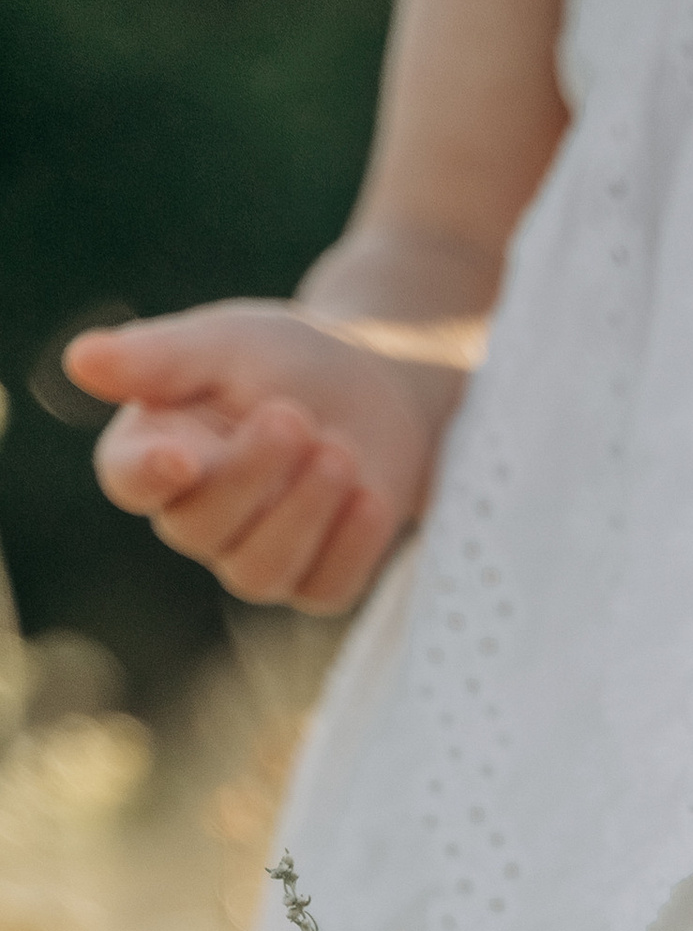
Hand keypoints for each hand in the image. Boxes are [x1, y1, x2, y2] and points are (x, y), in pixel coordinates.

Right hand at [63, 302, 463, 613]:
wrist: (374, 386)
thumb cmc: (283, 359)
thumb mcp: (224, 343)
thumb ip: (158, 358)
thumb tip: (80, 361)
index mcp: (155, 452)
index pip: (128, 480)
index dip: (149, 476)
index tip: (180, 457)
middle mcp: (195, 515)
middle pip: (200, 528)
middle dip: (250, 475)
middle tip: (294, 417)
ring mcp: (254, 557)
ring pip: (259, 571)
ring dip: (302, 513)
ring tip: (341, 451)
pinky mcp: (316, 581)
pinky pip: (325, 587)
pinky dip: (351, 545)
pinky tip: (372, 497)